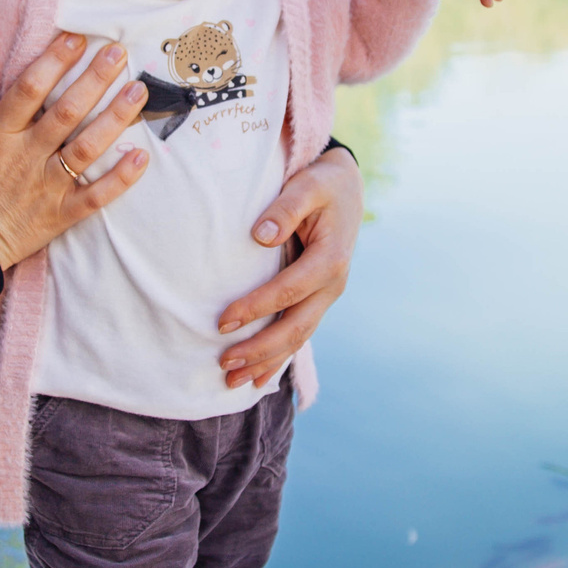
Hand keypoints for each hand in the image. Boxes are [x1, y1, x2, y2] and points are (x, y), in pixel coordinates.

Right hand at [0, 33, 149, 270]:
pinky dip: (120, 178)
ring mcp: (45, 187)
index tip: (77, 38)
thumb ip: (5, 116)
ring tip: (138, 90)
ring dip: (115, 118)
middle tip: (118, 53)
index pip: (28, 90)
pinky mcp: (60, 215)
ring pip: (86, 148)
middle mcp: (24, 157)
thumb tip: (35, 81)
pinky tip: (142, 156)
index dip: (53, 61)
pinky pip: (95, 196)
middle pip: (65, 113)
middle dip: (94, 80)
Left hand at [214, 145, 364, 388]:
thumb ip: (286, 207)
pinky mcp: (317, 300)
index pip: (289, 291)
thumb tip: (262, 235)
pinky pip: (299, 334)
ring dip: (266, 362)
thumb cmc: (321, 184)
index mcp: (331, 259)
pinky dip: (278, 358)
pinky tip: (257, 378)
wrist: (345, 187)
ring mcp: (326, 296)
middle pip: (296, 327)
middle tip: (223, 364)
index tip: (223, 321)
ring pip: (298, 338)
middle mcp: (333, 285)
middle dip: (259, 350)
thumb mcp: (308, 185)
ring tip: (232, 382)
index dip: (256, 308)